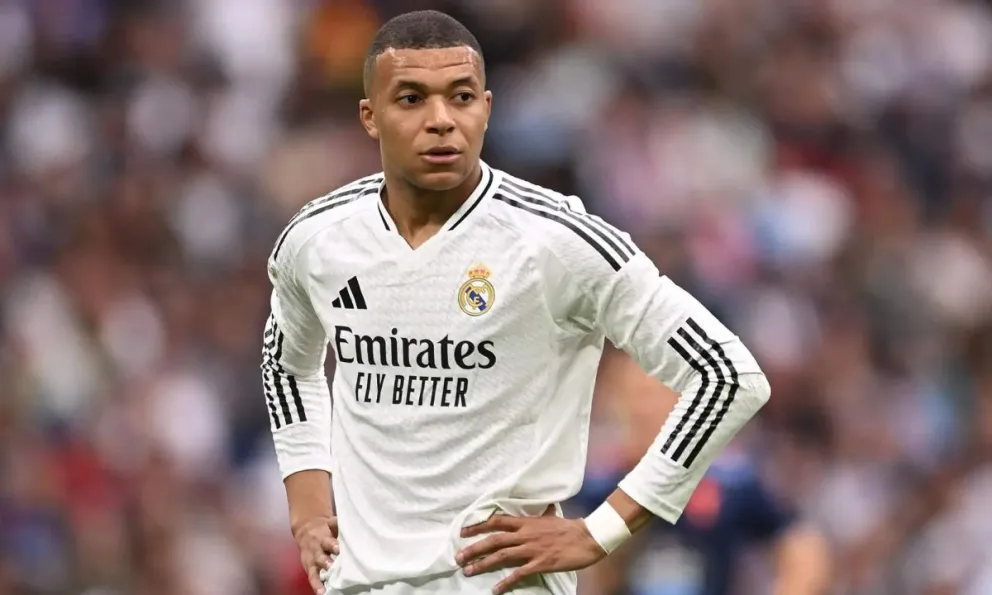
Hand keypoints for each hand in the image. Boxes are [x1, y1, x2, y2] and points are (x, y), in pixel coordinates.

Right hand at [292, 515, 338, 594]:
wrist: (307, 530)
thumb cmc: (326, 529)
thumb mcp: (330, 524)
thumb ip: (337, 526)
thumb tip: (348, 524)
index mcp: (324, 536)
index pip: (328, 540)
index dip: (333, 544)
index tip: (339, 548)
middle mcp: (318, 548)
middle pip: (321, 555)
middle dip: (326, 561)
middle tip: (332, 566)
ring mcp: (313, 558)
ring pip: (316, 567)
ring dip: (321, 575)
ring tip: (325, 585)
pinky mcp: (310, 568)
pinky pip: (312, 577)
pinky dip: (316, 585)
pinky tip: (321, 592)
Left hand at [455, 506, 605, 594]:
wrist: (588, 537)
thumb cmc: (570, 528)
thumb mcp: (551, 517)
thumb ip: (542, 515)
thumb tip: (544, 509)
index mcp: (526, 522)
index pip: (496, 522)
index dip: (478, 526)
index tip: (462, 532)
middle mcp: (525, 535)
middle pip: (493, 540)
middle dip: (473, 548)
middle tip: (458, 557)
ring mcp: (532, 549)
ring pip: (501, 556)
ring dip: (482, 564)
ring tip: (468, 571)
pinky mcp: (540, 563)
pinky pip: (519, 573)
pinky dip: (505, 582)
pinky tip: (495, 589)